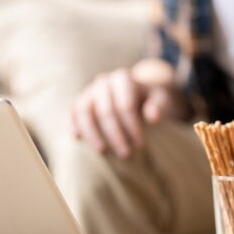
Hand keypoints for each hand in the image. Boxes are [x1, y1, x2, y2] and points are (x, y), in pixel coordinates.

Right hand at [69, 64, 185, 156]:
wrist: (138, 95)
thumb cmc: (151, 100)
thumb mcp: (161, 100)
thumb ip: (158, 106)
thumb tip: (153, 117)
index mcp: (123, 79)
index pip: (125, 105)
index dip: (132, 126)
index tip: (140, 145)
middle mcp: (103, 82)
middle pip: (105, 110)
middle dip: (115, 134)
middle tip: (125, 154)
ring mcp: (89, 91)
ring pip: (84, 111)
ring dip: (92, 133)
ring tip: (102, 151)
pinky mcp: (80, 100)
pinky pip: (72, 111)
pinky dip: (72, 123)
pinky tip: (76, 138)